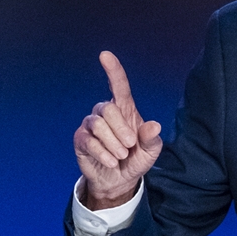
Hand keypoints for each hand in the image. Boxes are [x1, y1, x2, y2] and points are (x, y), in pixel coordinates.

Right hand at [74, 50, 162, 209]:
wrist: (119, 180)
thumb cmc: (135, 159)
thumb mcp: (150, 152)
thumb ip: (152, 139)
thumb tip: (155, 126)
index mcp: (125, 109)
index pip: (119, 86)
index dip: (113, 70)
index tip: (105, 55)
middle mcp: (106, 113)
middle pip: (108, 109)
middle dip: (121, 130)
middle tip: (129, 146)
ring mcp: (91, 125)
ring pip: (98, 125)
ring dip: (113, 144)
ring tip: (121, 157)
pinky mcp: (81, 139)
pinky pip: (89, 141)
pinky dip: (103, 153)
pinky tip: (111, 161)